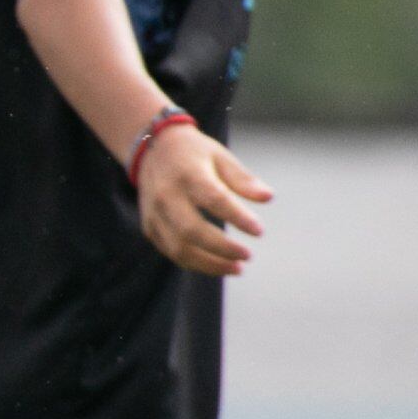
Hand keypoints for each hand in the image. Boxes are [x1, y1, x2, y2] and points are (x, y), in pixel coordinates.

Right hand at [136, 123, 267, 276]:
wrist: (151, 150)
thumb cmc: (193, 154)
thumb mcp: (220, 156)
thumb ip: (243, 179)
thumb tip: (268, 197)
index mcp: (187, 174)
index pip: (213, 199)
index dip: (237, 217)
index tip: (259, 231)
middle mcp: (166, 195)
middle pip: (191, 230)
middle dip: (222, 248)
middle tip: (248, 256)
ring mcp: (154, 213)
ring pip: (179, 248)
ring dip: (210, 263)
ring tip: (237, 268)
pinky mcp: (149, 227)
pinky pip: (171, 252)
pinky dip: (195, 263)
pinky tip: (217, 265)